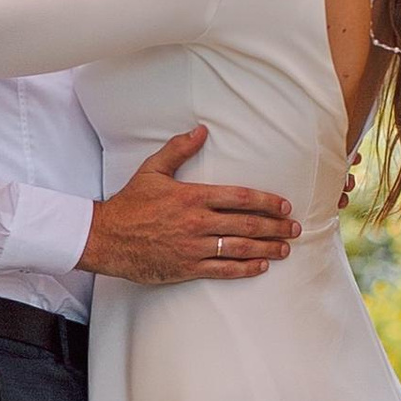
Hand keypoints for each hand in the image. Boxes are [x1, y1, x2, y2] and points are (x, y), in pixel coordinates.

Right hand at [82, 129, 298, 285]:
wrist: (105, 237)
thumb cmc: (130, 203)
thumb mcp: (152, 170)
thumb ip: (179, 149)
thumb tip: (201, 131)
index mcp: (193, 197)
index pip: (240, 198)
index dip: (266, 202)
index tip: (283, 205)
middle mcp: (198, 222)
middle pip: (247, 225)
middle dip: (275, 227)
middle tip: (295, 228)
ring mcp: (194, 247)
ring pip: (240, 249)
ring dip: (266, 249)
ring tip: (285, 249)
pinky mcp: (187, 268)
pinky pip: (223, 270)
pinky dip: (244, 269)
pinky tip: (260, 267)